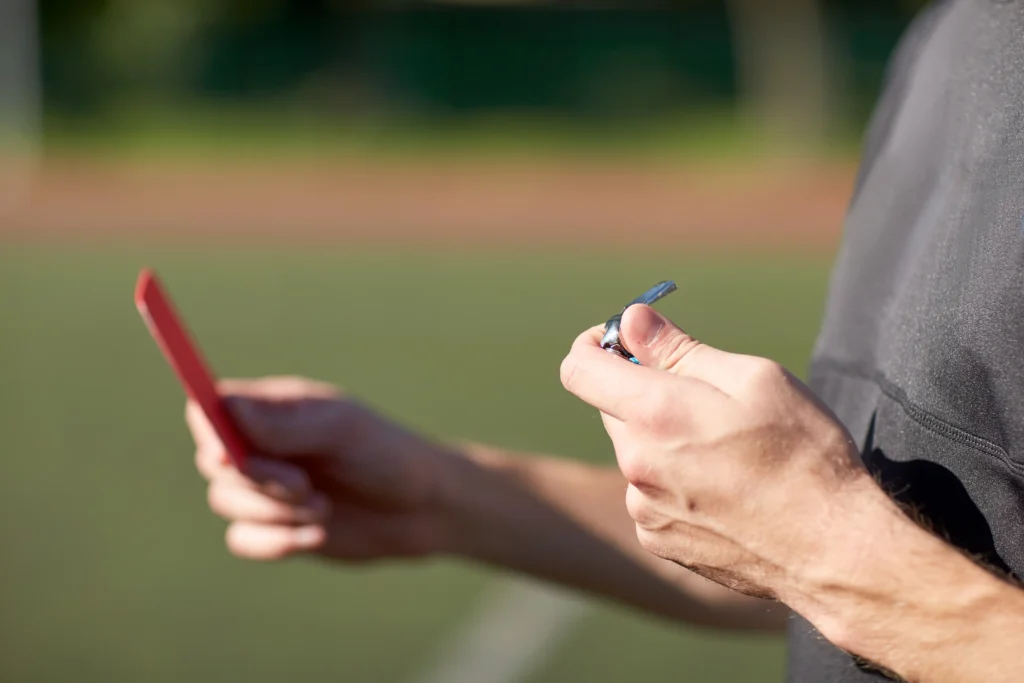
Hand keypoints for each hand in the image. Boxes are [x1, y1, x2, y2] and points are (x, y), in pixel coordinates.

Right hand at [188, 376, 454, 561]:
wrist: (424, 510)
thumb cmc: (388, 455)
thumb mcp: (342, 431)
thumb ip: (285, 423)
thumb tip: (223, 406)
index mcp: (277, 408)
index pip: (212, 408)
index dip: (210, 432)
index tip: (231, 456)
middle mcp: (263, 444)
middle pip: (213, 461)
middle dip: (255, 480)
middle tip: (304, 486)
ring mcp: (267, 487)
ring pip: (225, 502)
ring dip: (273, 513)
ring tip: (324, 509)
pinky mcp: (275, 526)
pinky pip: (242, 539)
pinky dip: (276, 542)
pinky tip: (319, 537)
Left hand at [559, 304, 879, 607]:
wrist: (831, 548)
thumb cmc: (802, 452)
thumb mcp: (753, 378)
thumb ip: (679, 348)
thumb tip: (630, 321)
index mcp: (655, 412)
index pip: (579, 369)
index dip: (593, 345)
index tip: (622, 341)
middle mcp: (635, 462)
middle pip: (612, 408)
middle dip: (644, 392)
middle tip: (703, 398)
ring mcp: (642, 506)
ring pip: (634, 451)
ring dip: (660, 439)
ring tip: (724, 451)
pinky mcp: (656, 539)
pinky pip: (647, 493)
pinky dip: (671, 481)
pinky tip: (722, 490)